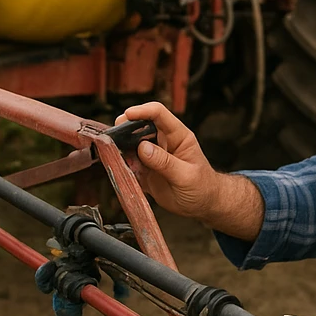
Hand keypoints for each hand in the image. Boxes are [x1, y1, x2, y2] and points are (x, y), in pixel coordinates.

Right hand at [119, 102, 220, 218]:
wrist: (202, 204)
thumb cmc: (202, 186)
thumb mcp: (186, 175)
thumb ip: (165, 162)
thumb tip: (142, 147)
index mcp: (178, 136)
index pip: (159, 114)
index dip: (143, 111)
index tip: (127, 115)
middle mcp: (163, 142)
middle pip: (141, 126)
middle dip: (126, 128)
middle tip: (114, 136)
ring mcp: (152, 156)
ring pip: (131, 144)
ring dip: (122, 148)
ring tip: (114, 155)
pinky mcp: (145, 171)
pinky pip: (129, 164)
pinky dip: (123, 166)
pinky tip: (122, 171)